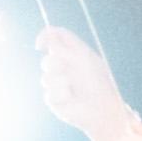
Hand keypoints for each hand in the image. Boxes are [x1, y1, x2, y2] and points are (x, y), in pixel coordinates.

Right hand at [37, 25, 141, 140]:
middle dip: (56, 64)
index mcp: (72, 55)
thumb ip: (64, 45)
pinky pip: (49, 93)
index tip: (39, 45)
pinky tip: (71, 98)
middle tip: (68, 70)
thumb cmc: (98, 81)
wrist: (102, 107)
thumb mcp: (82, 57)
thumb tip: (48, 33)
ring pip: (45, 78)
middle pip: (46, 60)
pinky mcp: (54, 99)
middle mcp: (63, 68)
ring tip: (72, 88)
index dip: (45, 38)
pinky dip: (61, 94)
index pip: (54, 40)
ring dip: (60, 81)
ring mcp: (57, 84)